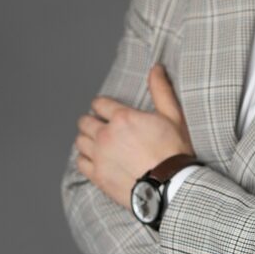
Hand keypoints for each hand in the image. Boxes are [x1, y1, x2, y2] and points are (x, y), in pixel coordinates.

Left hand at [74, 64, 194, 208]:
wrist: (170, 186)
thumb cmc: (174, 151)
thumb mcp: (173, 116)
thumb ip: (161, 90)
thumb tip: (156, 68)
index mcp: (122, 118)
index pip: (100, 104)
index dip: (102, 105)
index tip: (105, 109)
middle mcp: (106, 135)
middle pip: (85, 122)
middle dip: (91, 121)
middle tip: (100, 125)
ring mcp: (99, 156)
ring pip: (80, 141)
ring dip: (86, 139)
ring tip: (96, 142)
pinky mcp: (97, 175)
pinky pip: (80, 163)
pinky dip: (85, 158)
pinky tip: (95, 159)